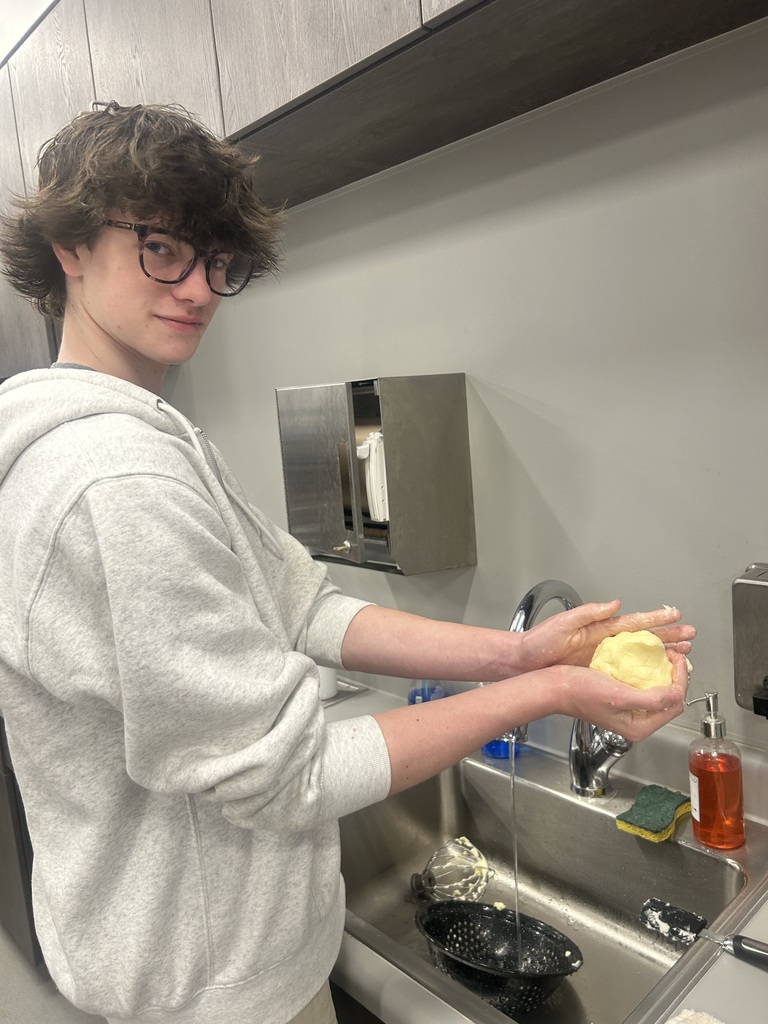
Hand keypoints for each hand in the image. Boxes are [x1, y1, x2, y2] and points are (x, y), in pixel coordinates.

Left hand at [517, 600, 695, 672]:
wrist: (523, 663)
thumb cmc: (537, 643)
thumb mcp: (561, 624)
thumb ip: (587, 612)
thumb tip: (613, 603)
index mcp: (598, 627)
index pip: (633, 622)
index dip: (656, 618)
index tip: (675, 615)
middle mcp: (605, 640)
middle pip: (644, 637)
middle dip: (668, 635)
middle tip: (691, 635)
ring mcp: (603, 656)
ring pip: (641, 654)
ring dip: (662, 652)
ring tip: (684, 651)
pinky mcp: (598, 670)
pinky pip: (628, 670)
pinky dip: (645, 670)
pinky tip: (658, 673)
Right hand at [553, 649, 688, 741]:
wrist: (555, 686)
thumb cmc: (581, 693)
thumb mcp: (619, 696)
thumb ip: (651, 699)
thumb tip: (677, 695)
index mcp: (639, 727)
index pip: (675, 704)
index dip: (681, 680)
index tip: (677, 659)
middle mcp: (637, 721)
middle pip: (670, 699)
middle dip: (675, 676)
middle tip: (672, 655)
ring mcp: (629, 709)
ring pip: (659, 691)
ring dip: (664, 673)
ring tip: (663, 656)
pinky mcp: (621, 697)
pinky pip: (645, 685)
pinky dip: (650, 672)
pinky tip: (646, 661)